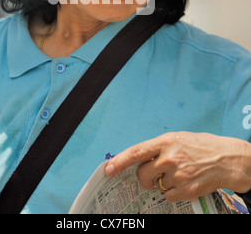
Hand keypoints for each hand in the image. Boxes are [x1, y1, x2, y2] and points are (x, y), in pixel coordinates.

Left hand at [105, 132, 250, 202]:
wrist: (227, 159)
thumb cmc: (201, 146)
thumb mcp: (178, 138)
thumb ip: (159, 148)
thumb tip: (140, 160)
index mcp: (165, 141)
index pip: (136, 152)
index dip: (120, 161)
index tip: (108, 169)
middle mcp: (169, 158)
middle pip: (142, 174)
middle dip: (144, 176)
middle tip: (154, 174)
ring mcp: (178, 175)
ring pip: (155, 186)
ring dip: (161, 183)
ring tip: (177, 174)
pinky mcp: (186, 190)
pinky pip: (168, 196)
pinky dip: (173, 192)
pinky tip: (185, 182)